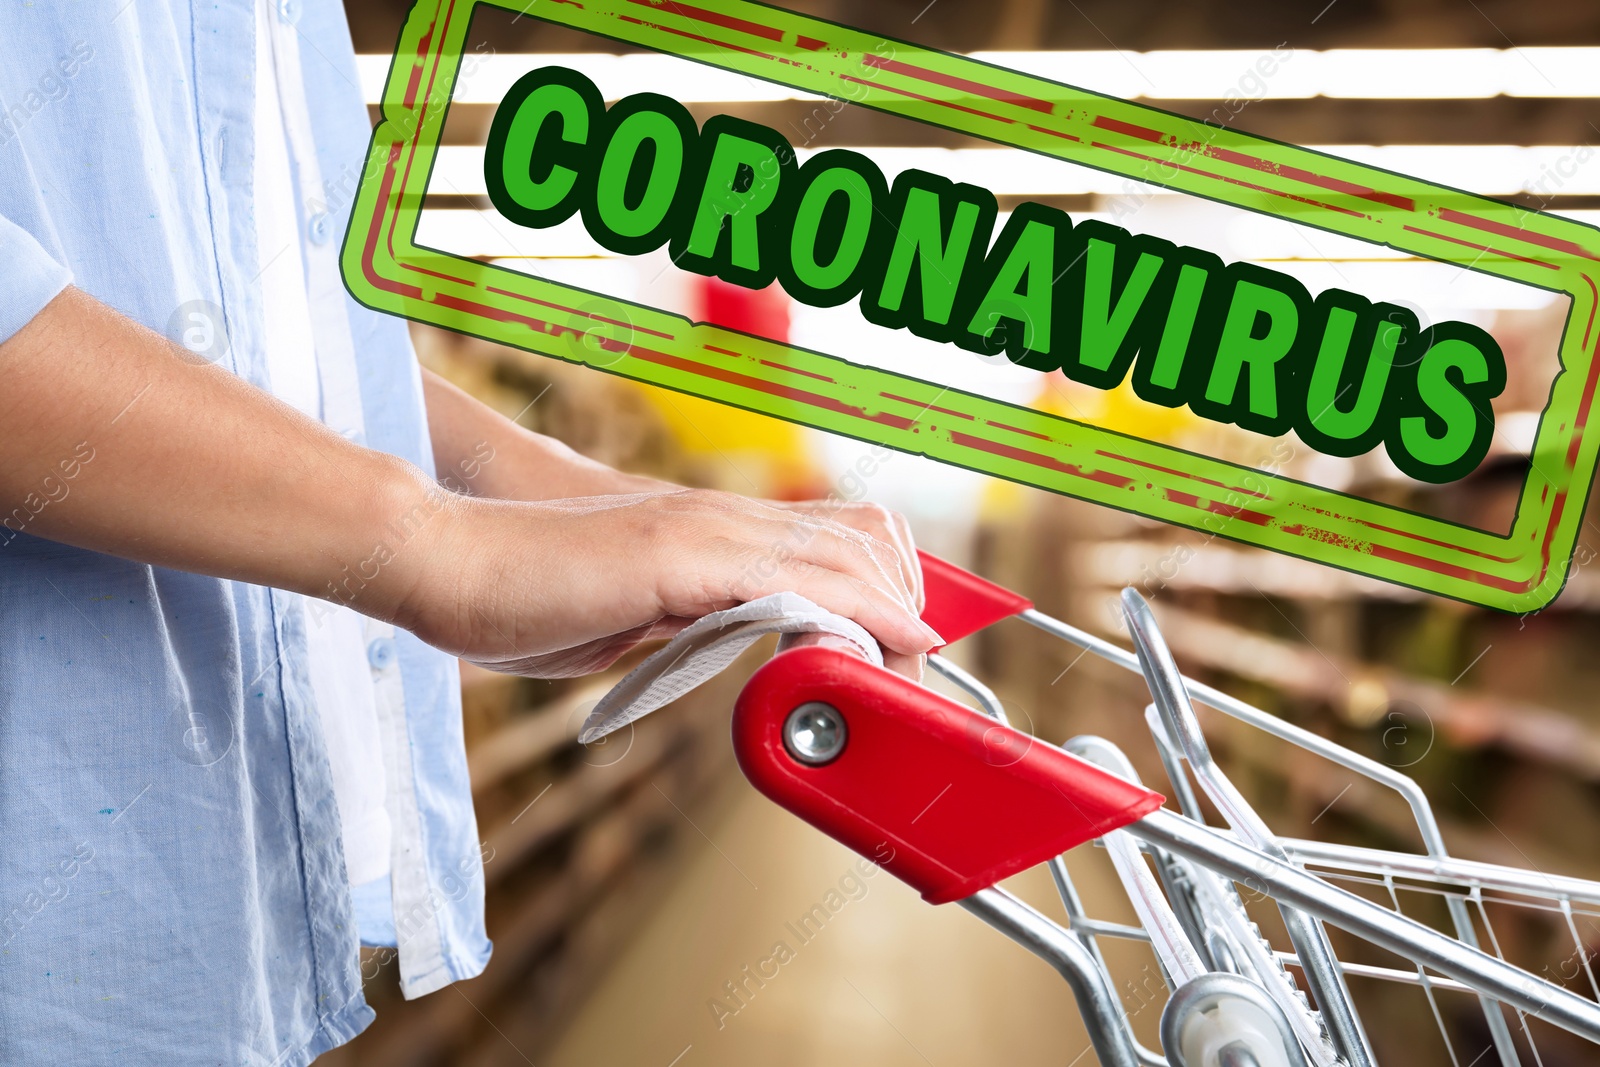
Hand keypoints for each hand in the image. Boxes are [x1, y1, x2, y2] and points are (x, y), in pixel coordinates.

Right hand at [394, 488, 939, 678]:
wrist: (448, 564)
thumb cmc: (526, 599)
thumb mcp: (637, 617)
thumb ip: (696, 624)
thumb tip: (745, 645)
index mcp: (717, 534)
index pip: (839, 543)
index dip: (888, 592)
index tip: (906, 653)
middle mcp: (724, 519)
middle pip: (867, 542)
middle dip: (908, 609)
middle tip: (912, 677)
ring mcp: (706, 529)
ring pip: (847, 557)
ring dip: (893, 620)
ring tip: (905, 678)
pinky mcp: (681, 554)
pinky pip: (796, 580)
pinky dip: (854, 614)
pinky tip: (875, 650)